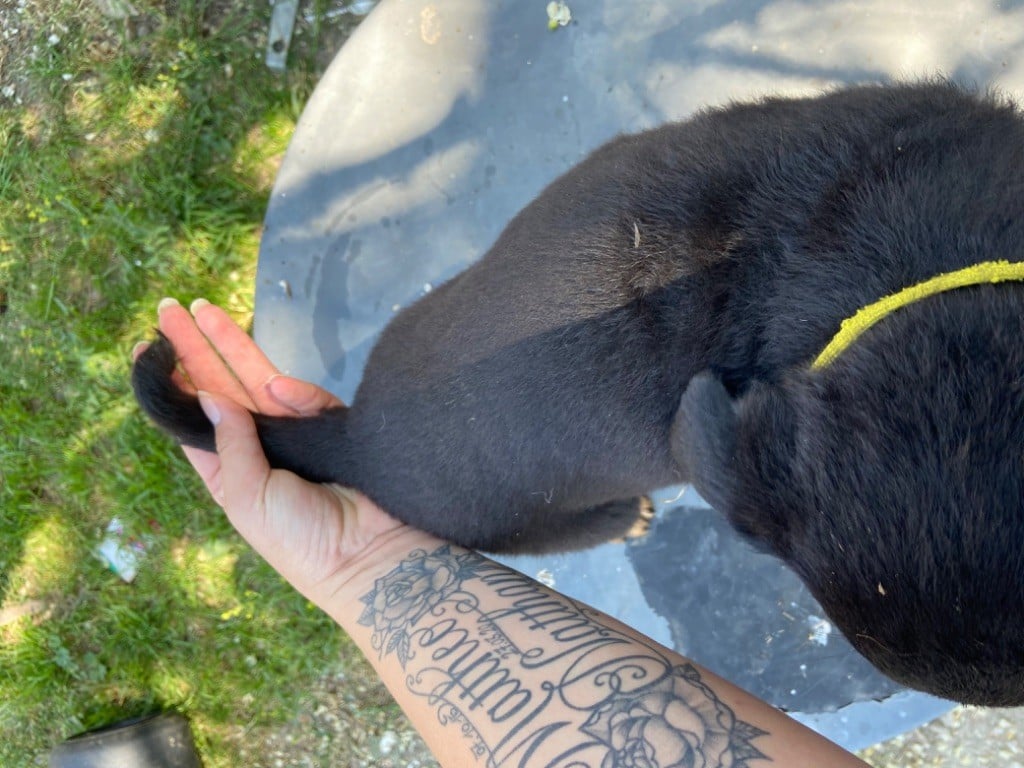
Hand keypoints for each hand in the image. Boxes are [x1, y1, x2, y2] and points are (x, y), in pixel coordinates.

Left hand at [133, 298, 408, 605]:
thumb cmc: (298, 537)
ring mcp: (297, 433)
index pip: (197, 417)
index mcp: (231, 470)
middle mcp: (260, 446)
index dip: (176, 383)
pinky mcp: (334, 425)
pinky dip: (297, 393)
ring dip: (232, 345)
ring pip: (259, 378)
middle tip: (170, 309)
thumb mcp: (246, 497)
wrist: (367, 554)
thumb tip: (211, 394)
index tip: (151, 348)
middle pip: (222, 387)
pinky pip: (310, 399)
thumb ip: (230, 444)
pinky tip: (278, 388)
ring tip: (204, 311)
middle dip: (197, 349)